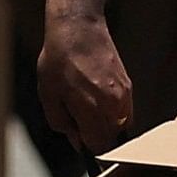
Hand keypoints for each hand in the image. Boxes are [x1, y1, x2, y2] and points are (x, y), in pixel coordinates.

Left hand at [37, 13, 133, 154]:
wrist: (78, 29)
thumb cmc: (59, 60)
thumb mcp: (49, 95)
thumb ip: (62, 123)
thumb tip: (77, 141)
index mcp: (92, 110)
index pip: (98, 146)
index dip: (87, 146)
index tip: (79, 140)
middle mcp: (113, 106)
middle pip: (112, 139)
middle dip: (97, 137)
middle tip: (80, 123)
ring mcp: (123, 96)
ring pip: (120, 126)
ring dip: (106, 126)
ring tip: (88, 108)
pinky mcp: (127, 86)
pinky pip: (124, 112)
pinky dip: (113, 113)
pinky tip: (97, 99)